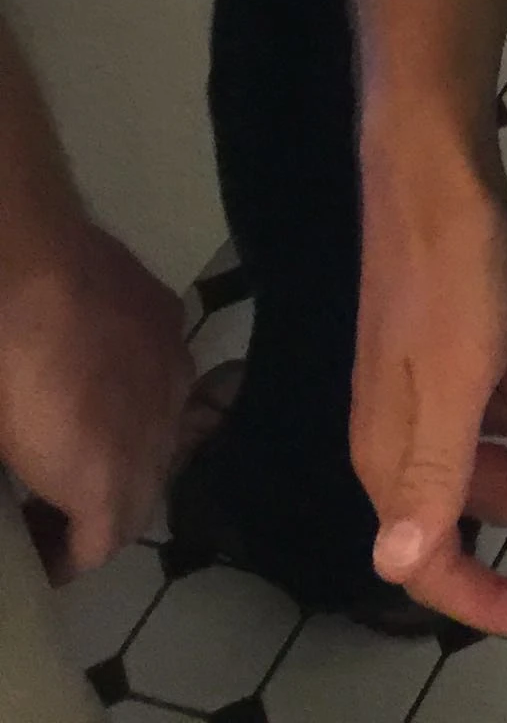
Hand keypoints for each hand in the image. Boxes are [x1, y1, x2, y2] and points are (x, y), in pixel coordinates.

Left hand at [0, 224, 191, 575]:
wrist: (28, 264)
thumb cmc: (0, 368)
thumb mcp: (0, 443)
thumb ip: (24, 480)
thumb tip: (25, 486)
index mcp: (104, 480)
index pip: (101, 548)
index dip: (66, 559)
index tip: (37, 555)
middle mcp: (156, 436)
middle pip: (141, 499)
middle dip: (102, 513)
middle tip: (55, 509)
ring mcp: (172, 374)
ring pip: (164, 438)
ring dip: (128, 453)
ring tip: (84, 443)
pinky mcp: (171, 324)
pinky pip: (165, 378)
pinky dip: (138, 393)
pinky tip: (102, 375)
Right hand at [353, 154, 506, 634]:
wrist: (434, 167)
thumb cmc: (446, 273)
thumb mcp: (452, 380)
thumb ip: (430, 477)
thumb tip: (392, 566)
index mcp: (393, 456)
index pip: (430, 562)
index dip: (486, 599)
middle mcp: (403, 433)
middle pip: (485, 493)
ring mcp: (425, 386)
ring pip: (500, 438)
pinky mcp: (449, 344)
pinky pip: (500, 387)